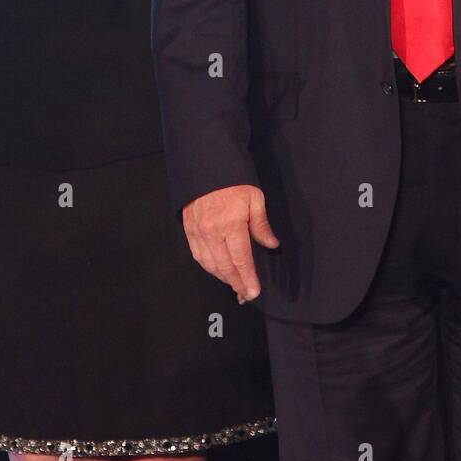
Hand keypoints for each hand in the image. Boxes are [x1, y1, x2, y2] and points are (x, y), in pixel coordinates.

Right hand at [182, 184, 278, 300]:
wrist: (205, 166)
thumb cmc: (233, 181)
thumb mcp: (255, 198)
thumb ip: (262, 225)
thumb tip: (272, 244)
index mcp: (231, 224)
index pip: (241, 260)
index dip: (248, 278)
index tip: (253, 292)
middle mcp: (212, 232)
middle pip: (225, 267)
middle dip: (236, 284)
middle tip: (245, 294)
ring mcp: (198, 232)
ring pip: (210, 264)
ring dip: (222, 278)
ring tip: (234, 285)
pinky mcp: (189, 230)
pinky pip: (198, 255)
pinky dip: (208, 267)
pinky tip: (217, 271)